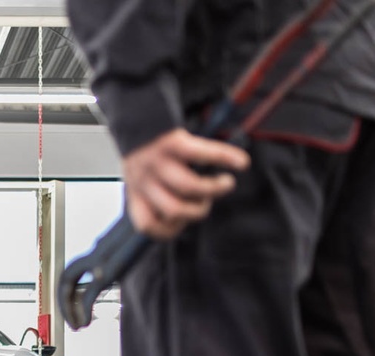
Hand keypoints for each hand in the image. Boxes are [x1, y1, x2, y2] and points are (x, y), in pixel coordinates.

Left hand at [122, 128, 248, 240]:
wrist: (134, 108)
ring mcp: (158, 161)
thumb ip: (156, 195)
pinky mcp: (174, 141)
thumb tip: (186, 213)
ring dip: (215, 189)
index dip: (169, 230)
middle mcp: (144, 179)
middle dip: (197, 211)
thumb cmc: (142, 146)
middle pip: (174, 210)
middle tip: (207, 200)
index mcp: (135, 192)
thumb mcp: (139, 176)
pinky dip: (226, 158)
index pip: (147, 225)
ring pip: (190, 187)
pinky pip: (204, 154)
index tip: (182, 222)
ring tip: (226, 183)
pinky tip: (241, 162)